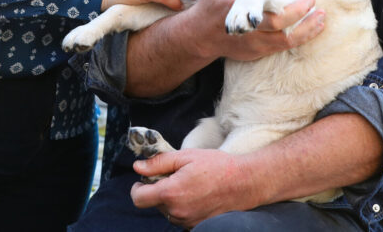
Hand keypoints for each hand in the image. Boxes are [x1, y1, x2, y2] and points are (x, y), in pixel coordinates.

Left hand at [130, 148, 259, 228]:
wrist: (245, 183)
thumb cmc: (217, 166)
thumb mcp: (185, 157)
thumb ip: (158, 163)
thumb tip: (138, 167)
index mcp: (171, 193)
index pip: (138, 198)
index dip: (137, 187)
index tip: (145, 179)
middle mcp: (177, 212)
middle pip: (153, 203)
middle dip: (158, 189)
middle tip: (174, 175)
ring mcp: (188, 221)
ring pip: (166, 211)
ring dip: (170, 199)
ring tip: (189, 184)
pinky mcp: (197, 225)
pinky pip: (180, 217)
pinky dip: (182, 207)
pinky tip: (196, 194)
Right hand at [187, 0, 324, 60]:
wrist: (202, 35)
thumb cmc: (213, 1)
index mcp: (234, 0)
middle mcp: (245, 22)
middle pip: (275, 19)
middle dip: (297, 9)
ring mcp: (252, 39)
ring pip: (284, 36)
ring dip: (306, 26)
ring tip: (321, 15)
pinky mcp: (258, 50)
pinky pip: (285, 45)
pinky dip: (303, 36)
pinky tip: (316, 27)